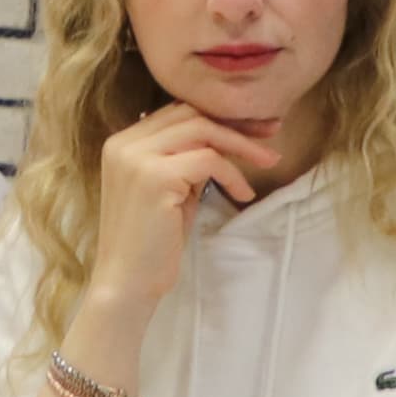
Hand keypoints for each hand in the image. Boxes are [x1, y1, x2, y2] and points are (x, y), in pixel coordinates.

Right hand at [61, 104, 273, 367]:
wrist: (127, 285)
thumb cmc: (152, 244)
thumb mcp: (172, 191)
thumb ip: (187, 160)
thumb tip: (227, 138)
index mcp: (123, 143)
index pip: (177, 111)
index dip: (219, 116)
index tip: (255, 128)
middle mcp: (124, 143)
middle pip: (191, 112)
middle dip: (236, 122)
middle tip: (272, 133)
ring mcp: (136, 158)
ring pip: (202, 129)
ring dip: (242, 145)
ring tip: (268, 163)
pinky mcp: (155, 177)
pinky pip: (209, 160)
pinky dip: (233, 175)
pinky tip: (243, 196)